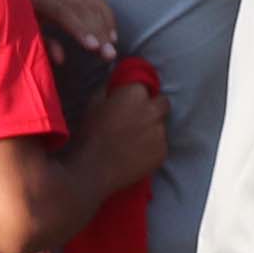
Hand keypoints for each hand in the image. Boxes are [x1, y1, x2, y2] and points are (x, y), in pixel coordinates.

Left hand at [28, 0, 118, 61]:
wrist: (15, 0)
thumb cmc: (19, 23)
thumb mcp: (24, 35)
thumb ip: (43, 45)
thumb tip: (61, 58)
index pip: (62, 10)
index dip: (80, 28)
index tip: (93, 47)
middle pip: (81, 6)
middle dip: (98, 31)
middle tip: (109, 54)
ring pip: (93, 2)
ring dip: (106, 25)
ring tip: (111, 46)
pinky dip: (107, 16)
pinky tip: (111, 33)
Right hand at [78, 71, 166, 190]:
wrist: (92, 170)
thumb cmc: (90, 133)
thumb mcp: (94, 103)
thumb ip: (110, 88)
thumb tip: (120, 82)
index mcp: (135, 94)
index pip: (147, 87)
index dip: (139, 95)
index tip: (131, 103)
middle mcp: (153, 111)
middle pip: (163, 104)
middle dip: (154, 108)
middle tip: (139, 119)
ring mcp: (160, 133)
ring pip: (162, 126)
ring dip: (153, 129)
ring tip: (135, 140)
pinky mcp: (163, 153)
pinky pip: (161, 145)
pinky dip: (152, 147)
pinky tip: (137, 154)